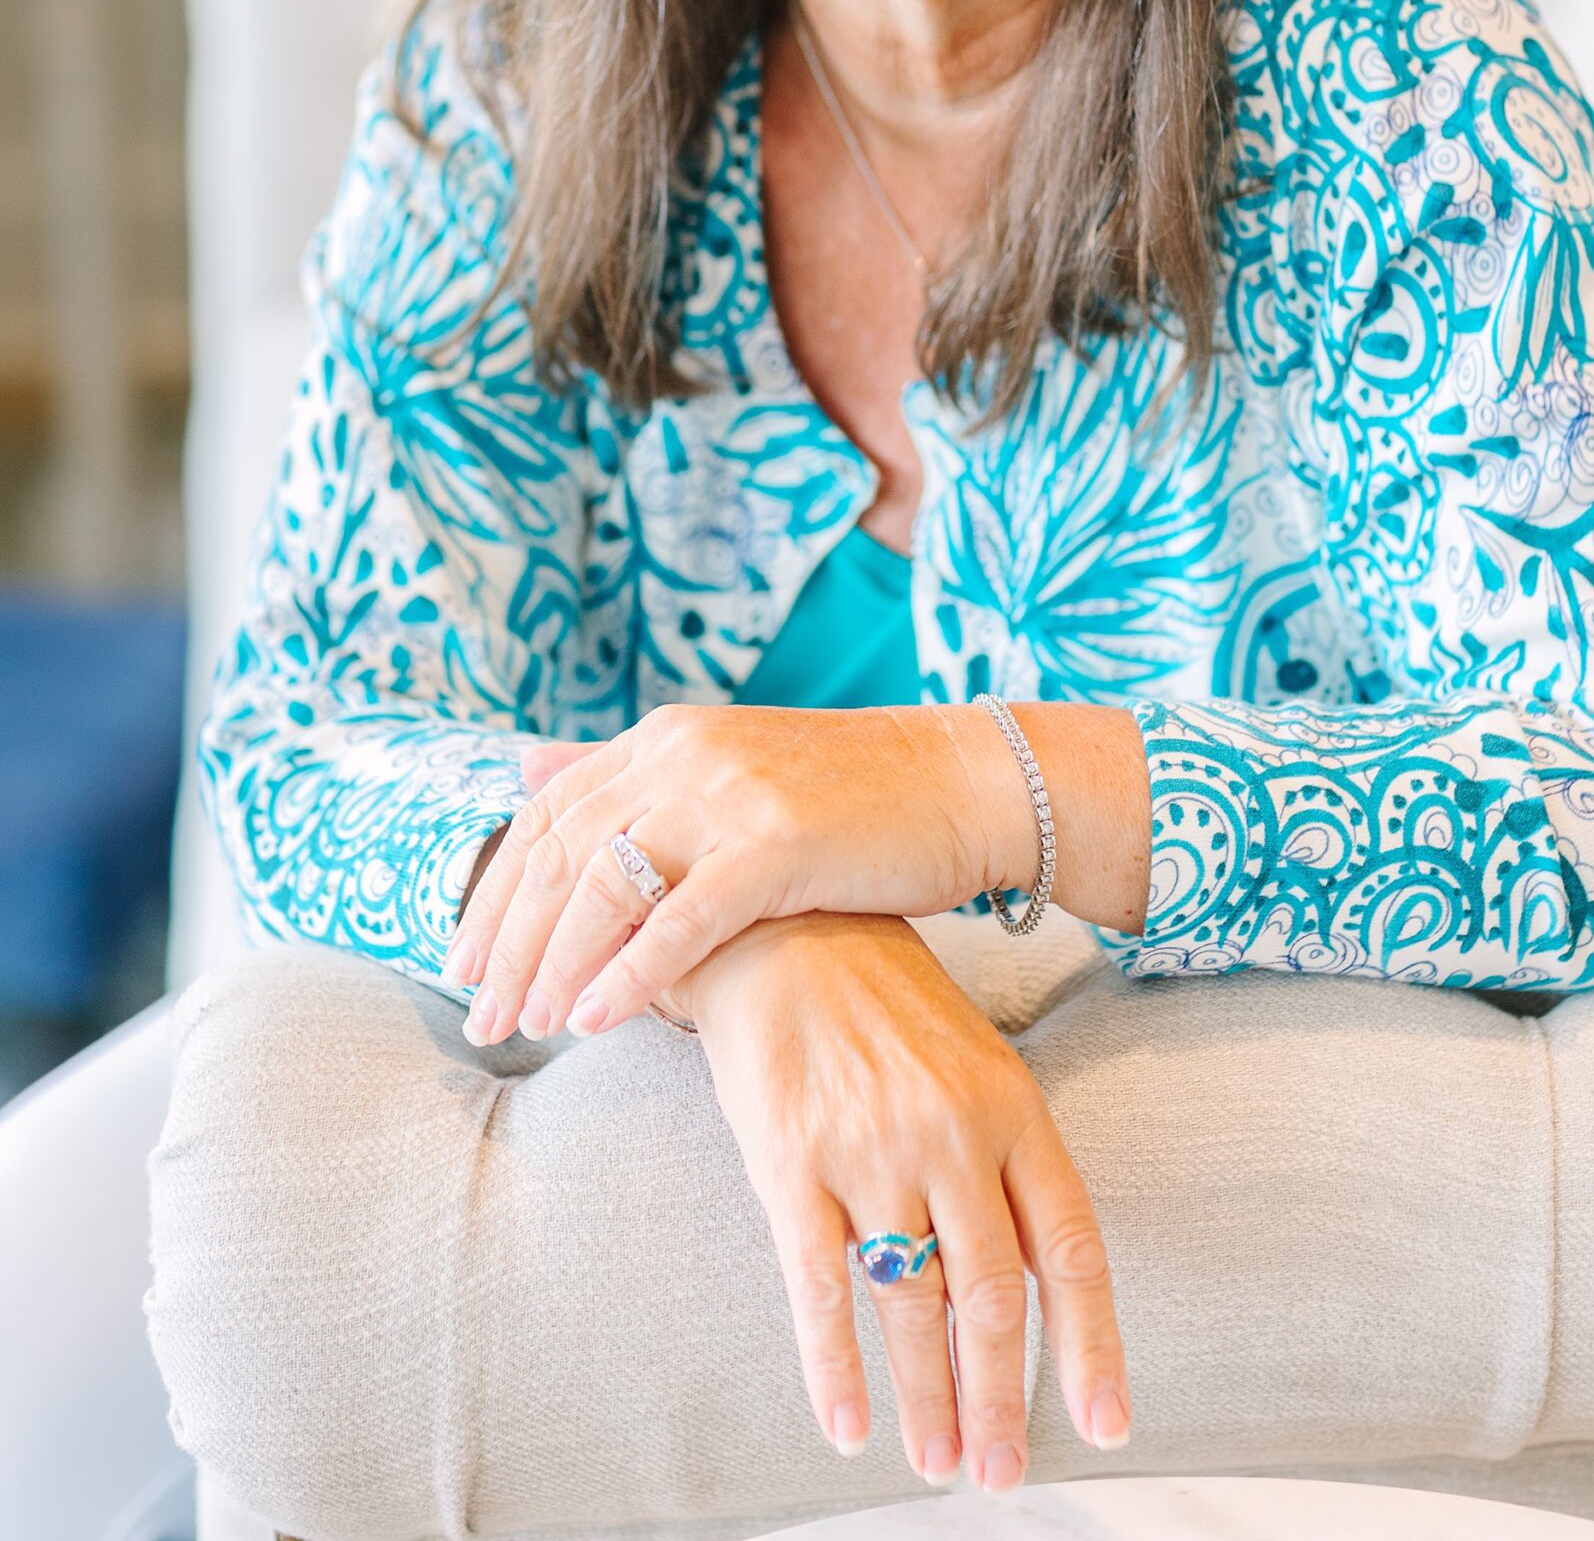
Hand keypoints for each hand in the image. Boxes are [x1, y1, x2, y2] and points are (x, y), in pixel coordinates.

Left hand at [442, 700, 1012, 1044]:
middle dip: (507, 942)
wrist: (960, 782)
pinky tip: (595, 1021)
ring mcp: (728, 795)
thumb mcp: (726, 768)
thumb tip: (527, 767)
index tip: (459, 962)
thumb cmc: (848, 796)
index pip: (547, 813)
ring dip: (554, 965)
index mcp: (667, 737)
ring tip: (527, 1029)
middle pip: (559, 853)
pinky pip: (680, 919)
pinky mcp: (775, 844)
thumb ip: (630, 777)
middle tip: (476, 1019)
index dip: (496, 891)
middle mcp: (683, 754)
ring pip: (604, 886)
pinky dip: (628, 973)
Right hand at [682, 910, 1129, 1492]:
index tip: (1107, 1426)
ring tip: (940, 1465)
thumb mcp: (974, 1060)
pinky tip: (849, 1428)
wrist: (780, 922)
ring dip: (929, 1401)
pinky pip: (820, 1286)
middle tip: (1002, 1474)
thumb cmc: (884, 1001)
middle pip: (992, 1299)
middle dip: (1001, 1402)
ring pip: (913, 1306)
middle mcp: (952, 1134)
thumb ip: (1006, 1161)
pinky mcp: (792, 1160)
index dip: (1092, 1345)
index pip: (1069, 1249)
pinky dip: (836, 1368)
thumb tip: (1037, 1278)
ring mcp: (871, 1149)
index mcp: (1013, 1108)